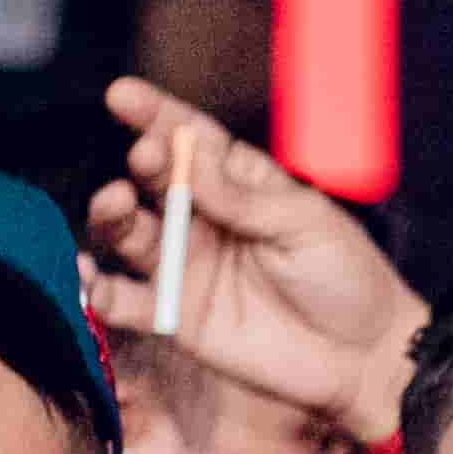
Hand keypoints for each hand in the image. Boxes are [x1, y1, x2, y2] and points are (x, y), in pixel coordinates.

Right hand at [80, 72, 420, 450]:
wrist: (362, 358)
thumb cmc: (346, 278)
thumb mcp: (306, 224)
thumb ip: (244, 198)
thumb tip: (192, 158)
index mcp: (238, 182)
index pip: (190, 139)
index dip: (154, 115)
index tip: (122, 95)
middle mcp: (202, 218)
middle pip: (154, 182)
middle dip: (142, 165)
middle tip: (145, 159)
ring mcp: (184, 266)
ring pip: (129, 235)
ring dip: (113, 217)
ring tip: (116, 203)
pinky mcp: (175, 318)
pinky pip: (127, 302)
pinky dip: (101, 292)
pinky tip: (89, 278)